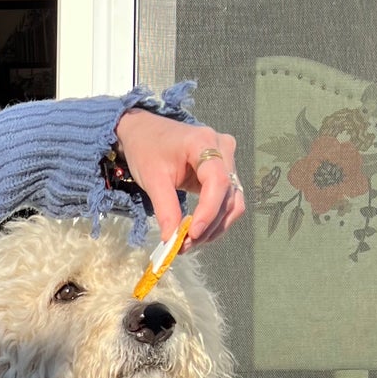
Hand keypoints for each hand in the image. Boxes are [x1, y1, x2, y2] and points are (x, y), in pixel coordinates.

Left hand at [113, 109, 245, 245]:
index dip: (208, 211)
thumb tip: (172, 240)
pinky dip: (214, 219)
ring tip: (189, 243)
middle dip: (208, 225)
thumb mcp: (152, 178)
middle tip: (184, 246)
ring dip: (214, 227)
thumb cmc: (146, 148)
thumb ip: (165, 209)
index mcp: (204, 142)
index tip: (192, 234)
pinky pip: (227, 200)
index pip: (217, 181)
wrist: (144, 131)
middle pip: (227, 194)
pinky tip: (197, 233)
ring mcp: (227, 160)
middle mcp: (223, 148)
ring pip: (232, 201)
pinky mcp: (223, 172)